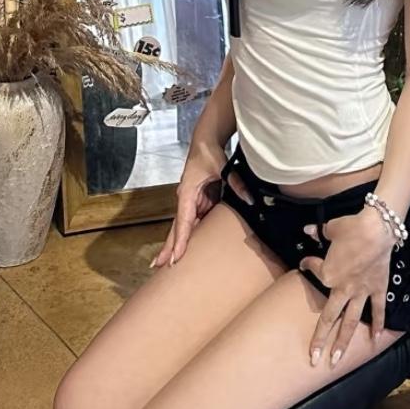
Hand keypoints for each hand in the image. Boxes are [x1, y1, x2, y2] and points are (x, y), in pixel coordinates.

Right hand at [150, 141, 226, 268]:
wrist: (205, 142)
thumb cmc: (208, 153)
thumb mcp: (223, 166)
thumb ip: (235, 182)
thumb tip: (249, 199)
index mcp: (187, 192)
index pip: (183, 221)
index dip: (180, 240)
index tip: (175, 257)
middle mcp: (185, 200)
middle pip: (177, 228)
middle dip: (169, 247)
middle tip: (160, 266)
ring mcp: (191, 202)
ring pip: (183, 227)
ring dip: (176, 244)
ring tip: (169, 262)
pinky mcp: (198, 202)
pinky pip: (193, 222)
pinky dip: (189, 235)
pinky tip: (187, 248)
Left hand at [298, 207, 394, 365]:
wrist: (377, 229)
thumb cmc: (351, 227)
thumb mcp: (330, 228)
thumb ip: (319, 233)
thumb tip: (309, 230)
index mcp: (327, 275)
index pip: (312, 270)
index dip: (308, 264)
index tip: (305, 262)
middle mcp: (342, 289)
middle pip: (328, 318)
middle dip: (320, 340)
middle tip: (314, 359)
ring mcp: (361, 292)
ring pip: (351, 322)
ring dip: (344, 342)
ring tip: (337, 360)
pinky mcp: (377, 289)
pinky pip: (378, 310)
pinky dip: (379, 324)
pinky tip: (376, 339)